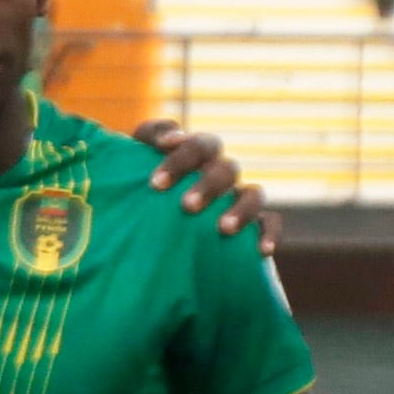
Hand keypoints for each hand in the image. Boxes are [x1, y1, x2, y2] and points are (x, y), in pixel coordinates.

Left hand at [129, 119, 269, 240]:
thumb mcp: (123, 182)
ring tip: (222, 228)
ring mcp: (235, 199)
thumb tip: (137, 142)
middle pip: (222, 165)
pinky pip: (270, 223)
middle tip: (185, 204)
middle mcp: (215, 174)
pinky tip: (262, 250)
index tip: (165, 148)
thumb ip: (125, 155)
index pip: (192, 143)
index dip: (182, 145)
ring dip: (239, 206)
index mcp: (189, 159)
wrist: (145, 244)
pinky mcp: (252, 226)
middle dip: (205, 181)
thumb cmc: (133, 205)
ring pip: (253, 192)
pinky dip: (268, 232)